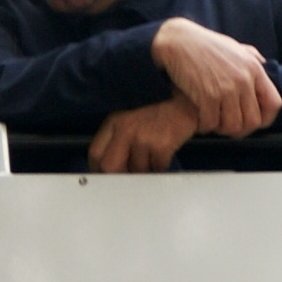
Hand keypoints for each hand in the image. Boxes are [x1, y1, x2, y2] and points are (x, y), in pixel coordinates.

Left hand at [89, 97, 203, 172]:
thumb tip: (110, 169)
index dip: (99, 170)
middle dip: (119, 177)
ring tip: (152, 159)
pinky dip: (160, 169)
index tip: (107, 178)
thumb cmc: (157, 113)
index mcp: (114, 122)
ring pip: (136, 172)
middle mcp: (126, 129)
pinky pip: (156, 170)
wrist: (186, 102)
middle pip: (110, 167)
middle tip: (128, 179)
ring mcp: (143, 138)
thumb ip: (117, 139)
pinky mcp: (161, 146)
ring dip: (145, 172)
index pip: (95, 153)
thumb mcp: (130, 119)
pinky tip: (164, 156)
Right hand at [150, 17, 280, 135]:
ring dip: (221, 129)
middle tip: (227, 125)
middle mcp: (244, 79)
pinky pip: (211, 124)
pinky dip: (205, 126)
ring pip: (232, 127)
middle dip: (240, 129)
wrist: (177, 41)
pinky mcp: (207, 96)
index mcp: (254, 69)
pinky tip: (200, 119)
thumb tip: (264, 64)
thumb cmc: (204, 44)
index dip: (265, 119)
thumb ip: (251, 57)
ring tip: (213, 121)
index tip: (254, 121)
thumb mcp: (234, 46)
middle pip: (253, 121)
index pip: (274, 104)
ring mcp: (226, 88)